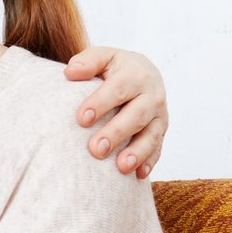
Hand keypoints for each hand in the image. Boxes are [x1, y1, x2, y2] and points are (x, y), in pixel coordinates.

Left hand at [64, 46, 167, 178]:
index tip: (81, 119)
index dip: (100, 103)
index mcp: (136, 74)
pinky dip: (149, 162)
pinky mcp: (161, 132)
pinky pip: (158, 149)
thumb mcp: (103, 57)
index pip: (118, 89)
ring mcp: (159, 115)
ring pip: (151, 135)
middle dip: (116, 133)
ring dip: (137, 152)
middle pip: (136, 115)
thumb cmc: (113, 68)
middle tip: (95, 149)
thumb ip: (88, 61)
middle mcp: (152, 95)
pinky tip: (137, 175)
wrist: (142, 73)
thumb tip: (70, 72)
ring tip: (121, 167)